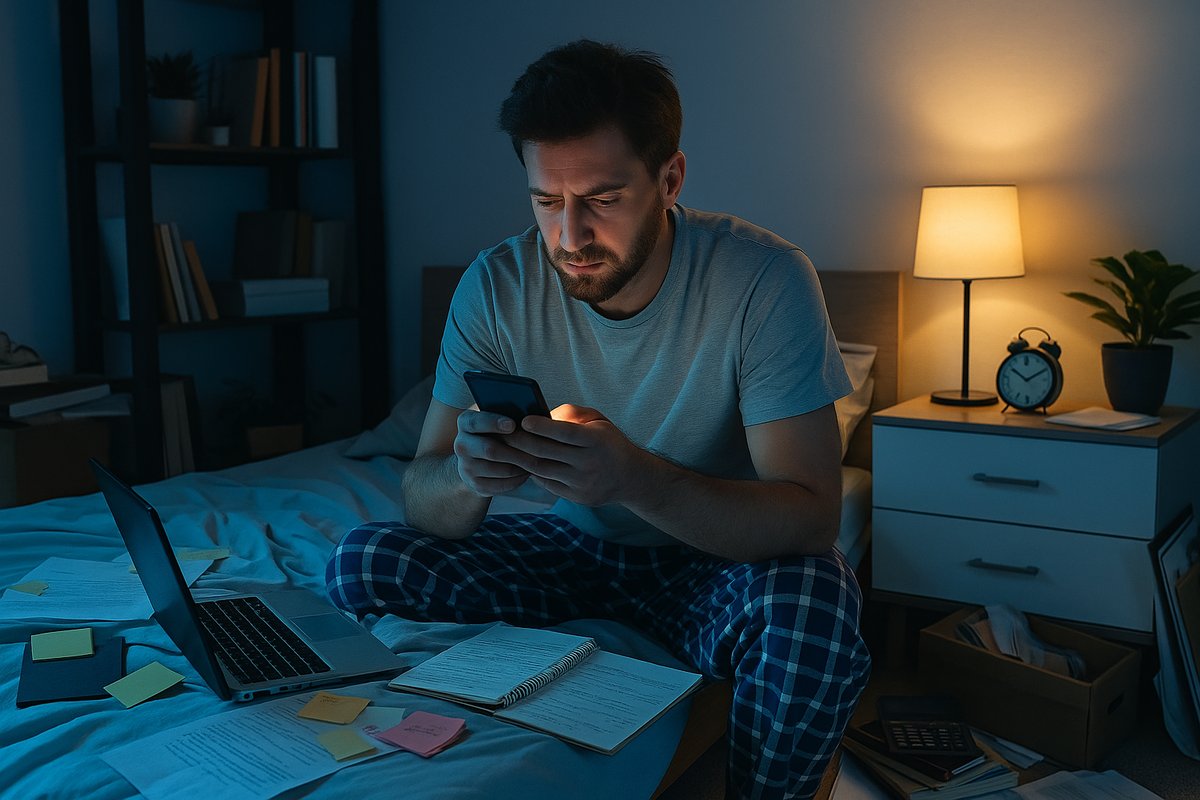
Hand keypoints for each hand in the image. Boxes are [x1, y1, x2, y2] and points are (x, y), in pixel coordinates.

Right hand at [452, 409, 532, 496]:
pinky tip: (528, 472)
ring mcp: (466, 468)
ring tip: (538, 460)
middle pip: (490, 449)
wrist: (477, 460)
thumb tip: (533, 417)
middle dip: (517, 450)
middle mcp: (461, 445)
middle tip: (538, 449)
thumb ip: (508, 415)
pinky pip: (502, 484)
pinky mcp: (476, 485)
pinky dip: (518, 479)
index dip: (494, 423)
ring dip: (522, 466)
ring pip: (500, 469)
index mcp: (465, 423)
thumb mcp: (496, 420)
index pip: (476, 422)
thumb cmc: (496, 433)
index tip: (512, 425)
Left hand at [503, 404, 643, 506]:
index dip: (542, 426)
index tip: (522, 420)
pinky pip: (547, 484)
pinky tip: (523, 462)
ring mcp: (583, 483)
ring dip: (521, 458)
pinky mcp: (577, 497)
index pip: (565, 432)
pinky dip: (533, 472)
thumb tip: (541, 415)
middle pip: (547, 452)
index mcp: (597, 440)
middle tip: (505, 433)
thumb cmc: (608, 442)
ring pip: (543, 470)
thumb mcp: (598, 421)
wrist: (630, 477)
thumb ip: (571, 415)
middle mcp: (590, 463)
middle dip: (522, 442)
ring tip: (507, 448)